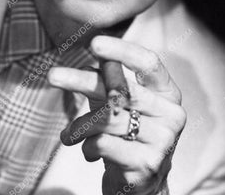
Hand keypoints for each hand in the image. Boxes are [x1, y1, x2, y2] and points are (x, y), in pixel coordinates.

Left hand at [48, 35, 185, 194]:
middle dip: (82, 81)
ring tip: (70, 133)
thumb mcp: (119, 104)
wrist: (142, 183)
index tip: (94, 43)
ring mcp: (163, 140)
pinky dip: (88, 146)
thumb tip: (88, 58)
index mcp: (167, 92)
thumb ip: (108, 82)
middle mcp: (171, 113)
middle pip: (122, 89)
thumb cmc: (128, 134)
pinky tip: (88, 150)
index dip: (122, 50)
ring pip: (109, 119)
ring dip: (81, 125)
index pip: (148, 62)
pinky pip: (105, 144)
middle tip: (53, 75)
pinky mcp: (148, 164)